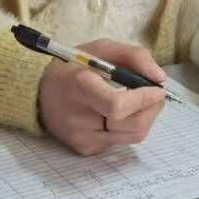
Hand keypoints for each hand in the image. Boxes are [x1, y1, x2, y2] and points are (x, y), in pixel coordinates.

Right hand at [37, 39, 167, 155]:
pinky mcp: (85, 149)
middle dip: (152, 109)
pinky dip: (129, 126)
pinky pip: (119, 142)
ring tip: (141, 102)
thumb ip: (133, 56)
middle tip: (156, 94)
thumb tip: (159, 77)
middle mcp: (79, 118)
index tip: (157, 89)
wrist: (38, 92)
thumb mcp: (101, 48)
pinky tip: (120, 114)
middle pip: (130, 125)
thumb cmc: (73, 67)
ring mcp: (82, 138)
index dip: (143, 99)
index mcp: (80, 87)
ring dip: (146, 118)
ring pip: (131, 137)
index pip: (117, 106)